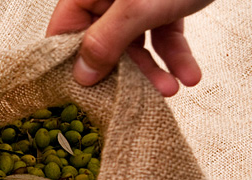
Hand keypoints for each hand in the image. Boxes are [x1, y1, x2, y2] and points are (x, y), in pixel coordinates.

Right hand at [46, 0, 214, 96]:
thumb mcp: (137, 6)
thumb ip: (106, 40)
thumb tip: (82, 75)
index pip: (64, 28)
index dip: (68, 60)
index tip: (79, 90)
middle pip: (102, 43)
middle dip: (122, 73)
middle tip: (130, 97)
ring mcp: (136, 2)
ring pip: (135, 45)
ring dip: (153, 71)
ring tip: (169, 89)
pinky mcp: (163, 5)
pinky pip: (162, 36)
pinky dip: (174, 57)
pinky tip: (187, 74)